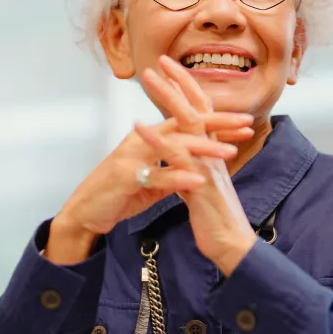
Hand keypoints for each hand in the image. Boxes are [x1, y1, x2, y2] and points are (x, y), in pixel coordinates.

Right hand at [47, 112, 253, 264]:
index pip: (188, 122)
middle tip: (246, 124)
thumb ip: (172, 170)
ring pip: (173, 147)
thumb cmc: (118, 193)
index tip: (246, 122)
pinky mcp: (125, 177)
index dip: (217, 121)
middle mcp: (142, 140)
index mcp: (150, 137)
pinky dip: (178, 178)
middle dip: (218, 124)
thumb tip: (196, 170)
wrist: (86, 212)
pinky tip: (197, 181)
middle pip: (185, 125)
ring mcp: (132, 156)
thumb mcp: (151, 180)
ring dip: (203, 149)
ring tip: (229, 153)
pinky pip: (156, 177)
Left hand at [136, 56, 257, 274]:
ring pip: (188, 124)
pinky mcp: (199, 183)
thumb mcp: (205, 188)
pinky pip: (176, 157)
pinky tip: (138, 127)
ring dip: (167, 98)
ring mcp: (207, 166)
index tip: (174, 70)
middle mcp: (214, 154)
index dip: (189, 90)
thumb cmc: (217, 220)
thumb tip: (184, 159)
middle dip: (179, 82)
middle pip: (198, 108)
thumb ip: (195, 169)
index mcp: (214, 154)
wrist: (233, 246)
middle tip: (160, 60)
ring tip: (149, 78)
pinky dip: (156, 139)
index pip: (203, 113)